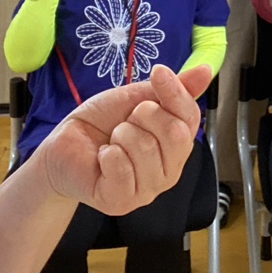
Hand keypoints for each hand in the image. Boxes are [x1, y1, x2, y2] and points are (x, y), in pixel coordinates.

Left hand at [38, 64, 211, 215]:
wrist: (65, 143)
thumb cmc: (104, 123)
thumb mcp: (139, 98)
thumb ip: (174, 90)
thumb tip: (206, 71)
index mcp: (177, 146)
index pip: (191, 118)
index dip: (176, 93)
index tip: (158, 72)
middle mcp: (168, 172)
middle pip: (175, 134)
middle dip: (145, 115)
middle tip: (126, 120)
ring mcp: (146, 190)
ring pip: (145, 148)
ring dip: (121, 134)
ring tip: (113, 140)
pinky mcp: (120, 201)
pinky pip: (121, 167)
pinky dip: (107, 154)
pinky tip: (103, 158)